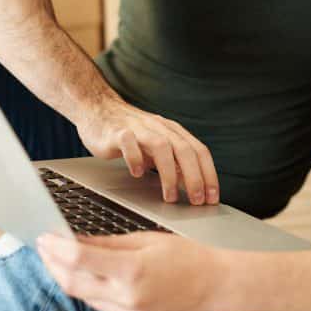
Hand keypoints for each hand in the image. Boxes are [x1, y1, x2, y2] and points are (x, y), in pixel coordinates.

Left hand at [37, 232, 227, 310]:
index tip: (44, 236)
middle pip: (73, 282)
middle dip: (52, 263)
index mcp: (133, 270)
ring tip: (59, 258)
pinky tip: (87, 275)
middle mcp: (128, 297)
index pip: (80, 258)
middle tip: (43, 246)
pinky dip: (90, 289)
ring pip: (84, 296)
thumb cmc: (187, 258)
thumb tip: (75, 239)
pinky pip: (102, 306)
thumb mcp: (147, 239)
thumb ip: (108, 242)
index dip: (56, 247)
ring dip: (67, 276)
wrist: (215, 287)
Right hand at [76, 99, 218, 204]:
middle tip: (197, 201)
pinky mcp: (116, 131)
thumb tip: (193, 186)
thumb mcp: (156, 147)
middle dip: (194, 177)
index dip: (209, 174)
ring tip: (170, 196)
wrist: (98, 109)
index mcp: (172, 131)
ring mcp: (138, 128)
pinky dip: (135, 159)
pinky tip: (137, 174)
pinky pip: (129, 142)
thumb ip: (174, 163)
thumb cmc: (130, 133)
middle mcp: (159, 127)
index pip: (199, 151)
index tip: (212, 198)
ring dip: (169, 173)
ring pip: (161, 146)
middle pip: (184, 150)